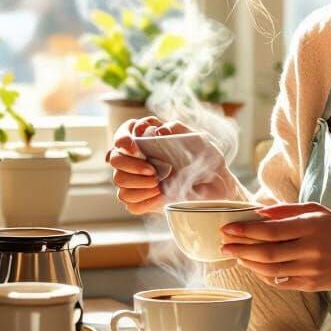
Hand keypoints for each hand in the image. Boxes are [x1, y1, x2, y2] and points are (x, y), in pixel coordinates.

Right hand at [106, 117, 238, 213]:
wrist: (215, 185)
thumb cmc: (204, 158)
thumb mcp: (196, 138)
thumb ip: (177, 128)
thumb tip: (159, 130)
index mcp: (147, 137)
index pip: (123, 132)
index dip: (123, 139)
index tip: (136, 148)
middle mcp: (137, 157)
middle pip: (115, 158)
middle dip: (130, 166)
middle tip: (153, 172)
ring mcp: (136, 178)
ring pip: (119, 180)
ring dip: (137, 183)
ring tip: (158, 184)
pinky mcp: (141, 198)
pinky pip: (129, 201)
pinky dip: (143, 200)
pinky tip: (159, 195)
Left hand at [219, 202, 330, 290]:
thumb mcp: (317, 211)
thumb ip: (287, 210)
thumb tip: (258, 211)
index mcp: (311, 226)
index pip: (271, 230)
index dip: (245, 230)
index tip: (227, 229)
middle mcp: (311, 249)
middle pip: (266, 252)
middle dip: (240, 248)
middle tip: (223, 245)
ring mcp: (311, 269)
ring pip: (270, 269)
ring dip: (248, 263)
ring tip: (235, 255)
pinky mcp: (311, 285)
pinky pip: (280, 281)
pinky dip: (263, 274)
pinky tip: (253, 266)